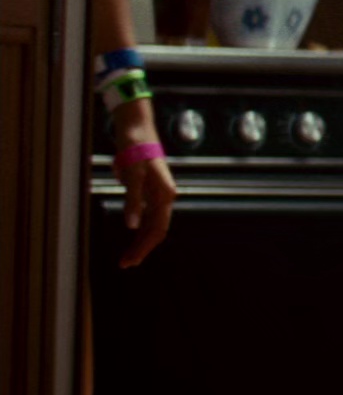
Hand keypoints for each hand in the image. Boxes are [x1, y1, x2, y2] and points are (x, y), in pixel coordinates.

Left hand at [115, 152, 176, 267]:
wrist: (137, 130)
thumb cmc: (135, 151)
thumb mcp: (132, 176)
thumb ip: (133, 201)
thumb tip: (132, 226)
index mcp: (164, 195)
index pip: (157, 229)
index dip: (144, 248)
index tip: (129, 262)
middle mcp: (165, 196)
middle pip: (157, 229)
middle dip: (142, 248)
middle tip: (126, 264)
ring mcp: (158, 193)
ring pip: (153, 223)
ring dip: (141, 240)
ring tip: (128, 255)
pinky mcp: (150, 189)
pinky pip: (148, 214)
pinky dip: (140, 227)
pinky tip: (133, 233)